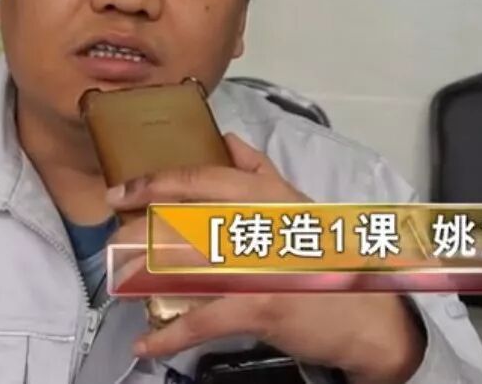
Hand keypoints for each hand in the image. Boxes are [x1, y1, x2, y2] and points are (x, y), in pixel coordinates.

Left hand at [105, 133, 425, 383]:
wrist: (370, 314)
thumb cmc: (329, 258)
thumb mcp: (298, 204)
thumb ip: (260, 170)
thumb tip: (225, 139)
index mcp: (265, 194)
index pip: (200, 178)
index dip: (153, 183)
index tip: (119, 193)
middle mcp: (259, 221)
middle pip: (181, 220)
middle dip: (136, 235)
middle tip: (112, 245)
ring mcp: (258, 263)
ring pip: (183, 264)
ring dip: (141, 278)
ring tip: (119, 284)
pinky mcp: (259, 303)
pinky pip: (202, 318)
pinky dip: (170, 335)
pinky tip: (147, 343)